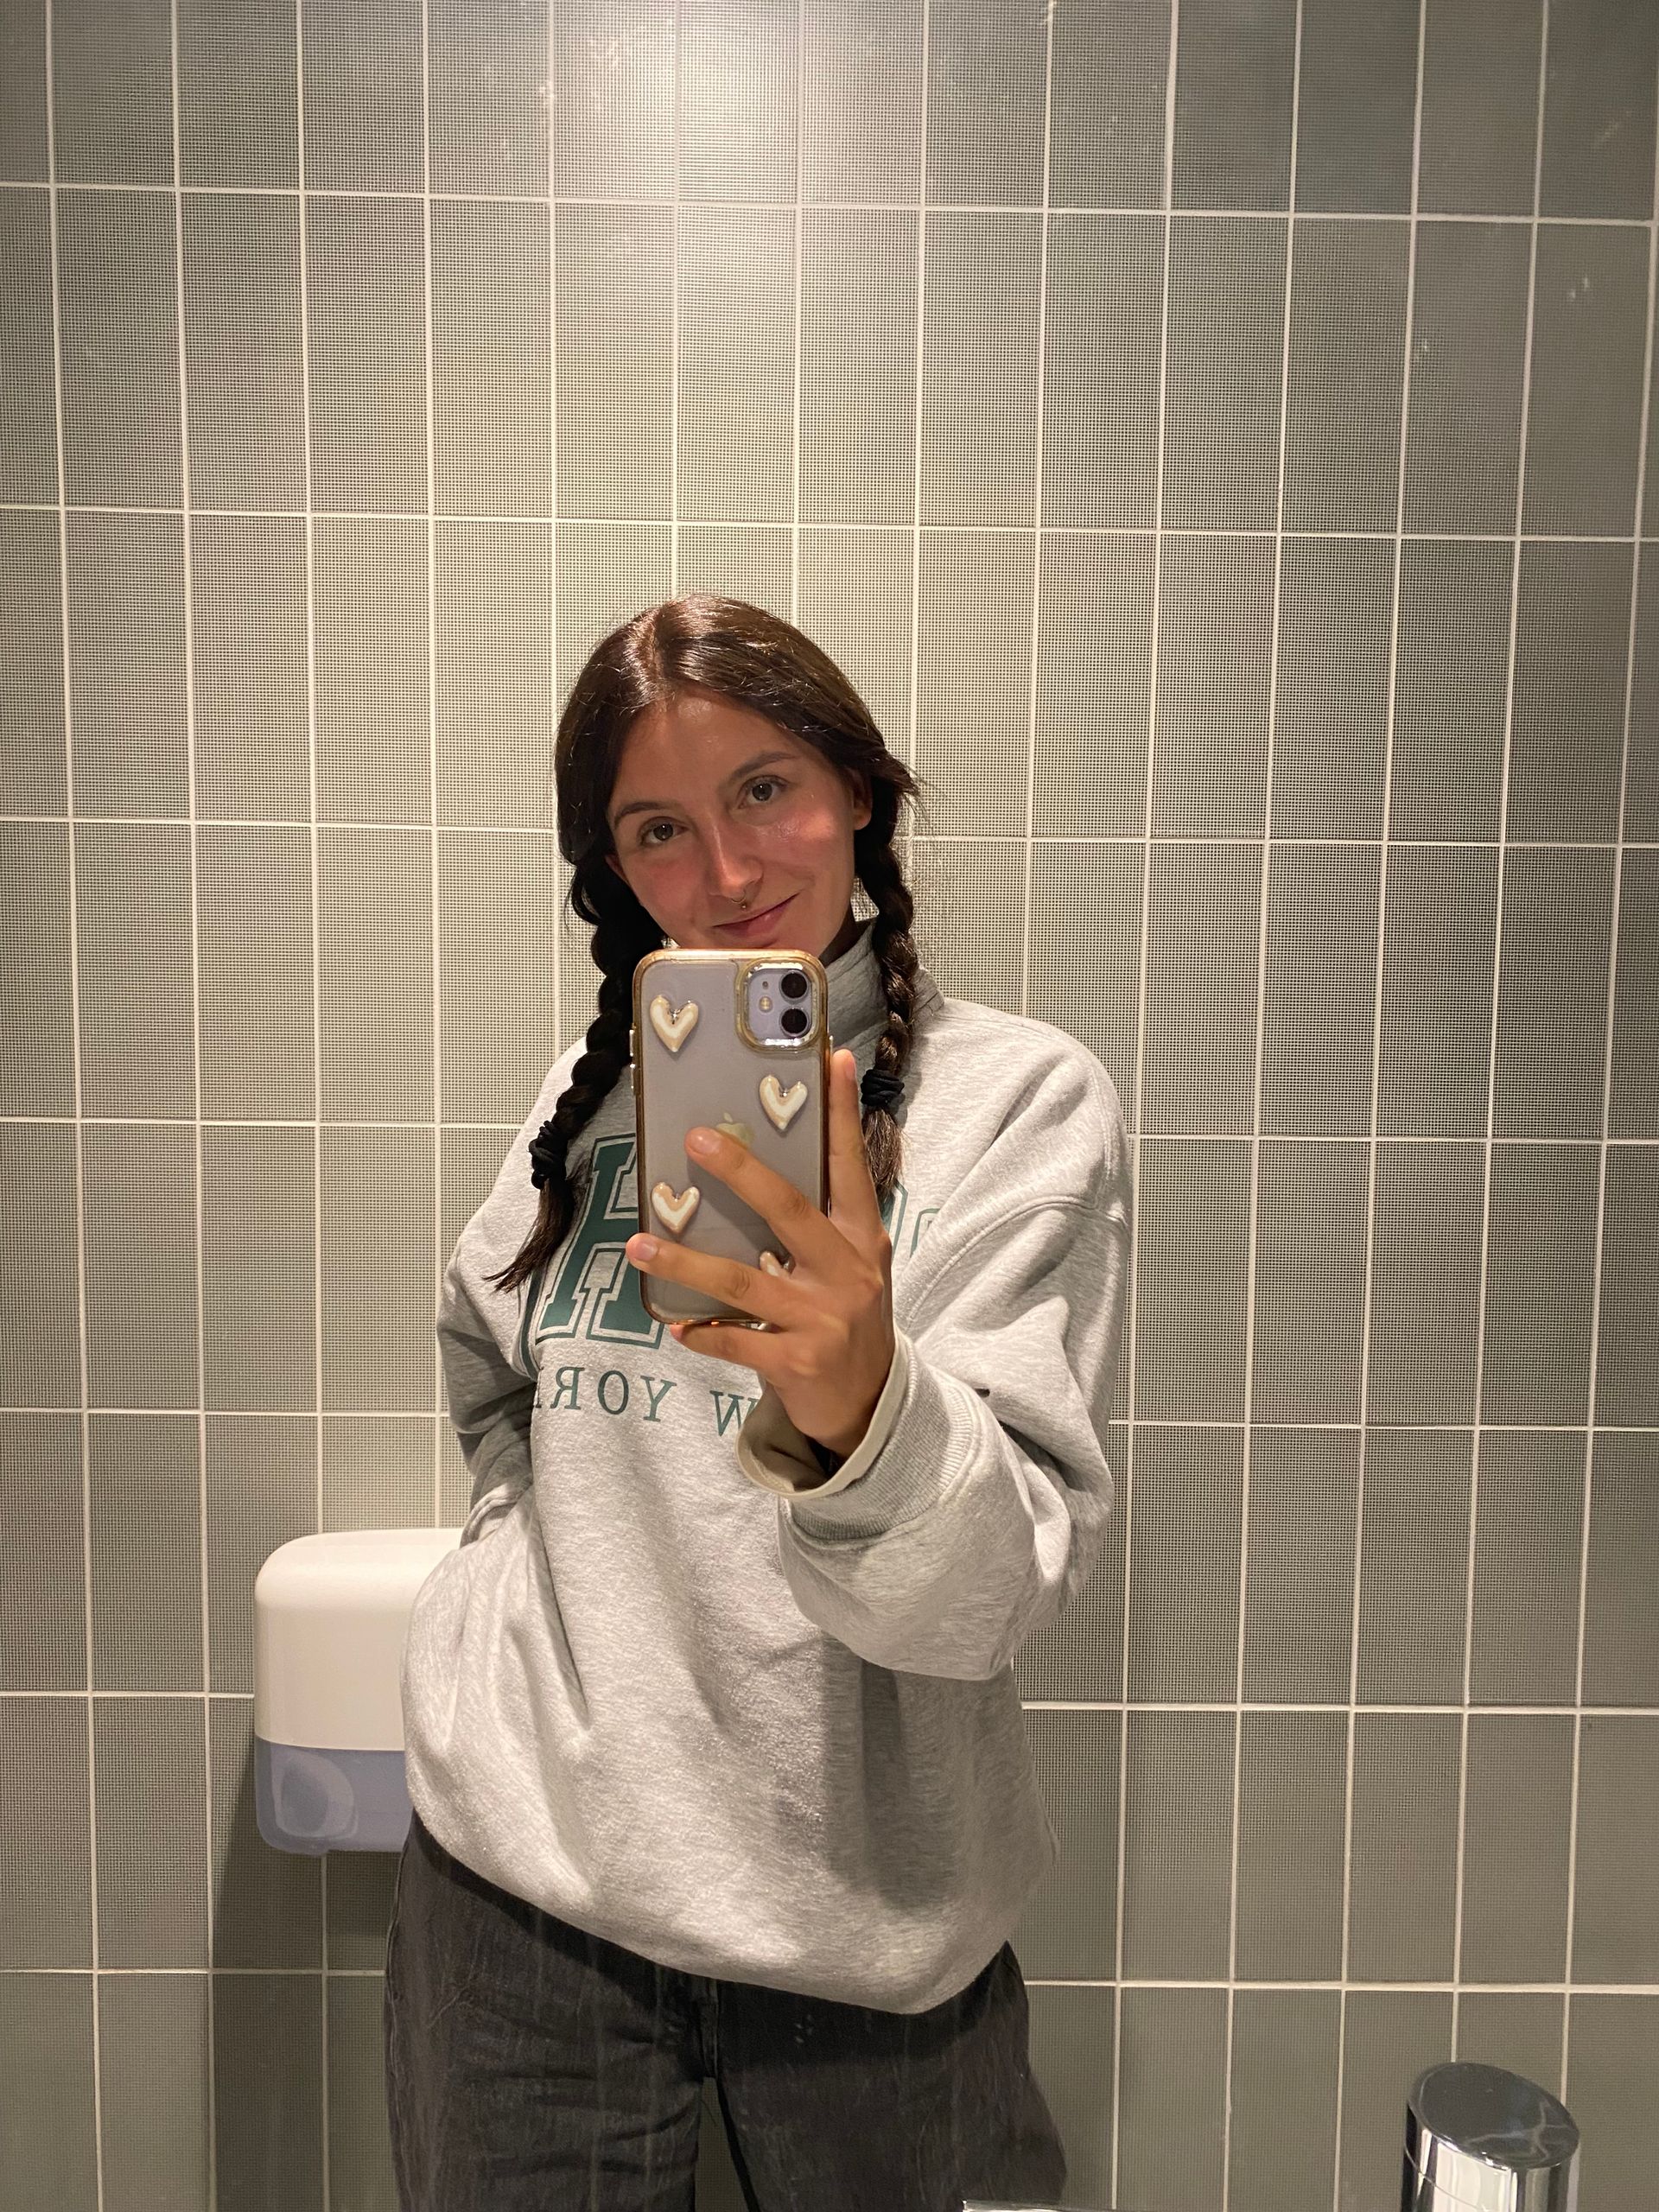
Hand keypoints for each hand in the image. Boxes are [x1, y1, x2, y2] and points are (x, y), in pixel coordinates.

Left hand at [624, 1049, 895, 1459]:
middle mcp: (847, 1272)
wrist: (870, 1405)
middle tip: (697, 1139)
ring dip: (686, 1261)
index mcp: (862, 1238)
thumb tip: (759, 1168)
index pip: (850, 1166)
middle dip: (742, 1172)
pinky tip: (676, 1325)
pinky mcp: (798, 1362)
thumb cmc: (846, 1318)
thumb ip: (821, 1223)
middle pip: (790, 1210)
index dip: (841, 1113)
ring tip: (640, 1243)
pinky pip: (735, 1341)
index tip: (830, 1058)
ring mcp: (823, 1318)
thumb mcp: (851, 1265)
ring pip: (743, 1281)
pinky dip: (701, 1332)